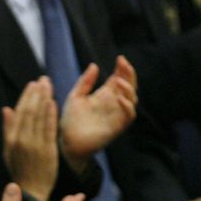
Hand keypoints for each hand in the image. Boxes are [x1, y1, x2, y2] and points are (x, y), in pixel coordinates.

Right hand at [2, 77, 58, 200]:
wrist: (31, 189)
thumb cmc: (20, 169)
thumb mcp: (8, 150)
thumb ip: (8, 129)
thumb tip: (6, 109)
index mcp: (12, 139)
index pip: (20, 112)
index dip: (26, 97)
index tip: (32, 84)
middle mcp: (22, 141)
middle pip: (30, 112)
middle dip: (37, 94)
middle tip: (43, 80)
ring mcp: (36, 145)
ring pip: (40, 117)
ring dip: (45, 99)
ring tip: (49, 86)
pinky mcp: (48, 150)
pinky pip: (49, 129)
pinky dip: (51, 115)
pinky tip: (53, 103)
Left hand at [59, 56, 136, 170]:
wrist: (67, 142)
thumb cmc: (70, 121)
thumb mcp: (75, 97)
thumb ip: (84, 82)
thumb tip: (94, 65)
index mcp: (104, 95)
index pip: (119, 78)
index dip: (122, 68)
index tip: (119, 58)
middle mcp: (113, 104)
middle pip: (129, 85)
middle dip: (129, 74)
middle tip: (124, 64)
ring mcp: (116, 115)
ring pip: (132, 99)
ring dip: (129, 88)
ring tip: (119, 81)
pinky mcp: (117, 127)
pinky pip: (129, 115)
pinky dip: (127, 106)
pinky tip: (119, 98)